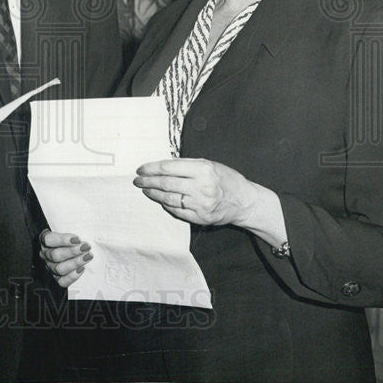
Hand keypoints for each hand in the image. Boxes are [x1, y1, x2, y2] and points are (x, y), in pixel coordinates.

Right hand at [38, 229, 92, 287]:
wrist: (71, 248)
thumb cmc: (71, 237)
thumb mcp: (68, 229)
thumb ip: (73, 228)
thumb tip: (87, 229)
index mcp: (45, 240)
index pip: (49, 240)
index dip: (63, 240)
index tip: (78, 238)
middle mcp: (45, 254)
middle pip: (56, 255)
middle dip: (73, 252)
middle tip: (87, 247)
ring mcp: (50, 267)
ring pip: (60, 269)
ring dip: (76, 263)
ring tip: (88, 256)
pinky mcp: (56, 278)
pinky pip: (62, 281)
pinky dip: (73, 276)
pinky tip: (82, 269)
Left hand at [134, 158, 261, 227]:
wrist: (245, 202)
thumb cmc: (226, 179)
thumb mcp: (209, 164)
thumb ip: (187, 165)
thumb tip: (162, 166)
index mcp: (203, 170)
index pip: (169, 168)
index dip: (151, 168)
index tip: (141, 169)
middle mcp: (202, 187)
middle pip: (166, 184)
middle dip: (148, 181)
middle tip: (137, 180)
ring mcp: (201, 204)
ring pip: (169, 198)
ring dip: (153, 194)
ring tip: (145, 189)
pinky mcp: (201, 218)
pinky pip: (177, 211)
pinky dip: (166, 204)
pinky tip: (160, 199)